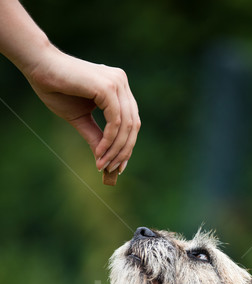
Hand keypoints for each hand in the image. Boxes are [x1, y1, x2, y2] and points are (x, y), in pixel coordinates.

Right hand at [26, 45, 139, 173]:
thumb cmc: (56, 89)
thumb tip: (104, 159)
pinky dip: (109, 140)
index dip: (126, 146)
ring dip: (115, 150)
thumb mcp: (80, 119)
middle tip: (112, 170)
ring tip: (103, 164)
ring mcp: (117, 83)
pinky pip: (116, 122)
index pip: (131, 122)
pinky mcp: (108, 87)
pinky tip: (100, 153)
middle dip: (123, 151)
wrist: (39, 66)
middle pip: (133, 126)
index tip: (118, 166)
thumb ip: (96, 136)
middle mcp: (121, 83)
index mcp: (118, 88)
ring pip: (126, 126)